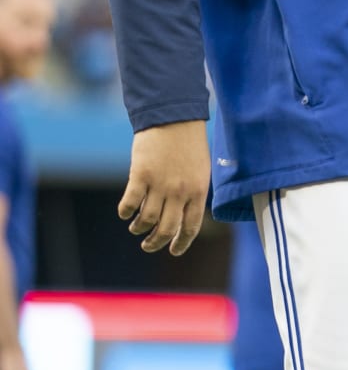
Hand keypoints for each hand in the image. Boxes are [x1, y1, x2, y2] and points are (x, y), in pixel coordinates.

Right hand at [118, 119, 210, 255]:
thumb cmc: (189, 143)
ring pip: (147, 219)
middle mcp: (180, 191)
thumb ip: (192, 192)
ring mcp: (160, 184)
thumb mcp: (200, 169)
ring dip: (139, 228)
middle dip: (156, 242)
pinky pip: (130, 203)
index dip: (181, 243)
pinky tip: (125, 213)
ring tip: (136, 227)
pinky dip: (125, 212)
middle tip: (148, 245)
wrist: (175, 117)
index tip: (173, 251)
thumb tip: (182, 215)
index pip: (191, 226)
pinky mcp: (141, 175)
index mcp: (198, 191)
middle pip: (167, 229)